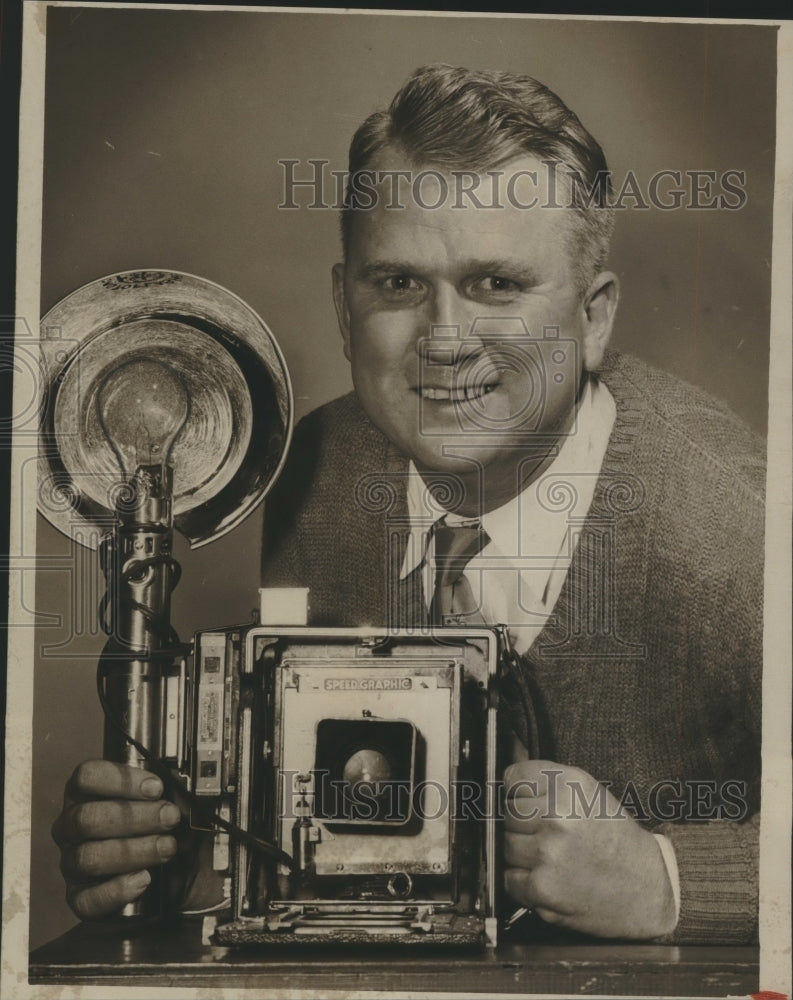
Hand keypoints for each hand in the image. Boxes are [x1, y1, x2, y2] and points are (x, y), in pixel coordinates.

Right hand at [52, 760, 181, 919]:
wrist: (170, 877)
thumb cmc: (159, 827)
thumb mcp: (164, 801)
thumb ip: (164, 790)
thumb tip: (177, 784)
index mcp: (86, 794)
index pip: (86, 777)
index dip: (121, 780)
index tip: (157, 788)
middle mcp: (71, 826)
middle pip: (86, 818)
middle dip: (134, 817)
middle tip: (170, 817)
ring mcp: (72, 863)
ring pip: (88, 857)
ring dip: (133, 851)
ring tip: (167, 847)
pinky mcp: (79, 897)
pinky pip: (87, 899)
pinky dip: (118, 890)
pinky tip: (144, 879)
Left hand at [503, 760, 676, 938]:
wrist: (647, 888)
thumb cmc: (615, 838)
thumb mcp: (587, 793)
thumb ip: (546, 776)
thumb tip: (510, 750)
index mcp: (569, 786)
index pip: (512, 777)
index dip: (518, 792)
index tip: (529, 802)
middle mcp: (557, 816)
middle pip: (506, 813)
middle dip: (521, 824)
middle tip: (548, 835)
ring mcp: (548, 853)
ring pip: (505, 845)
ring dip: (522, 853)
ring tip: (552, 857)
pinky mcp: (542, 888)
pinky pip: (510, 878)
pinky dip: (524, 882)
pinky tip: (549, 878)